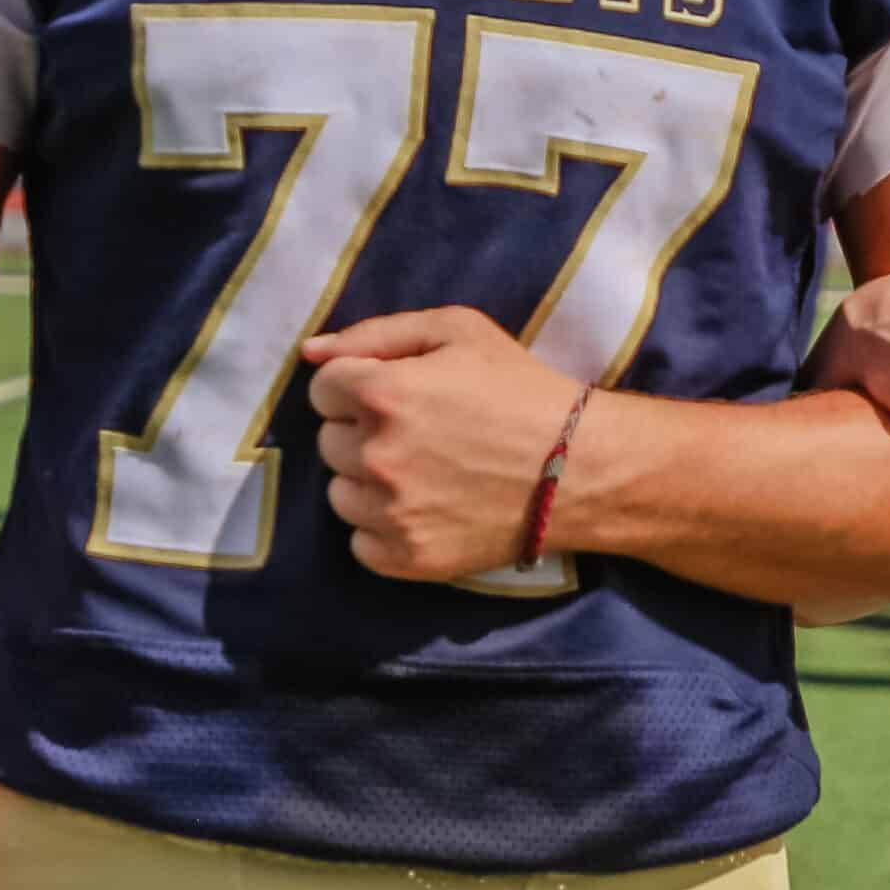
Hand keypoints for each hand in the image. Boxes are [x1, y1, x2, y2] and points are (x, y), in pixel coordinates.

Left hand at [301, 307, 584, 581]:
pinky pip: (359, 541)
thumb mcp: (460, 330)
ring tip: (424, 469)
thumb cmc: (520, 387)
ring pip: (340, 493)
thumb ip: (377, 332)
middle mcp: (375, 456)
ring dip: (368, 479)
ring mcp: (388, 514)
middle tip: (419, 429)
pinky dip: (383, 526)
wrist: (579, 466)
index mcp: (384, 393)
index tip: (396, 391)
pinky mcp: (404, 559)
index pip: (323, 389)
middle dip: (363, 430)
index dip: (357, 384)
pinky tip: (426, 506)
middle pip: (328, 441)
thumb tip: (311, 352)